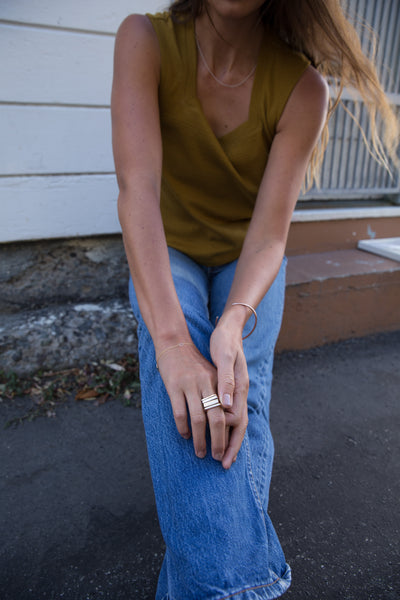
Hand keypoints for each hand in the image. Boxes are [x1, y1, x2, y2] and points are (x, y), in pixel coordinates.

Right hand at [156, 343, 226, 462]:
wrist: (174, 342)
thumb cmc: (195, 363)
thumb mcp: (212, 374)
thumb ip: (220, 394)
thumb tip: (227, 420)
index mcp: (220, 382)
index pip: (231, 413)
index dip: (232, 434)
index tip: (231, 452)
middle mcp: (208, 384)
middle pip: (217, 419)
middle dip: (219, 441)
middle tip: (217, 458)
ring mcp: (190, 385)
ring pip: (198, 419)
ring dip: (200, 440)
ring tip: (200, 452)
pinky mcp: (174, 386)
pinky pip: (180, 412)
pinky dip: (183, 427)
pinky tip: (185, 435)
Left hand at [209, 310, 249, 469]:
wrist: (229, 329)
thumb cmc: (225, 342)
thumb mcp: (224, 357)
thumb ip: (226, 381)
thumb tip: (227, 405)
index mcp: (240, 387)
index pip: (235, 419)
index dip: (227, 438)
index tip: (220, 455)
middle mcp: (241, 392)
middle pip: (240, 425)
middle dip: (232, 446)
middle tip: (224, 465)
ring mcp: (237, 391)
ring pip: (237, 421)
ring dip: (230, 439)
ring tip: (224, 455)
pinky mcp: (231, 388)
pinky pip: (232, 412)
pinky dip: (227, 426)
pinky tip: (220, 433)